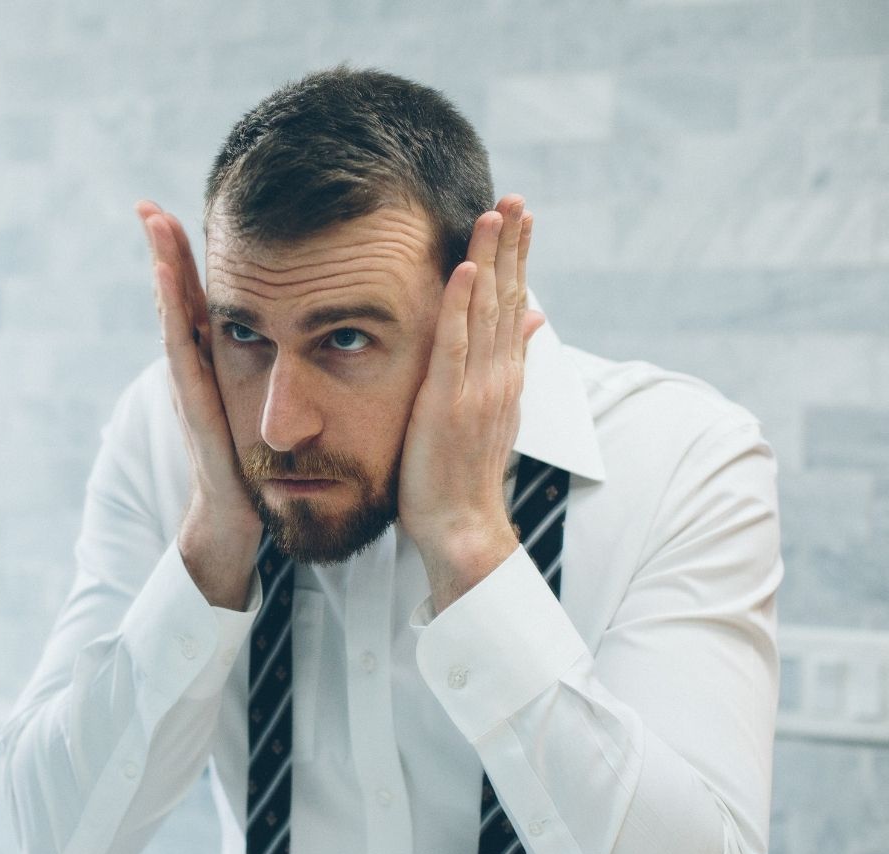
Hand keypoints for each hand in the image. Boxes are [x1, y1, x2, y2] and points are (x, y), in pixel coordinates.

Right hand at [137, 200, 261, 609]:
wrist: (238, 519)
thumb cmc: (259, 467)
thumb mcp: (274, 409)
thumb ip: (284, 374)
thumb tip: (328, 340)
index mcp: (219, 363)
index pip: (201, 301)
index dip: (189, 260)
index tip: (175, 215)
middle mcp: (198, 369)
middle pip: (178, 299)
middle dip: (164, 251)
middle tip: (147, 205)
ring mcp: (190, 384)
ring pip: (173, 315)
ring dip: (163, 267)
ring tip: (153, 222)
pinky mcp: (194, 402)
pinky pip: (181, 348)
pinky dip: (172, 310)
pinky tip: (168, 277)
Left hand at [397, 194, 545, 612]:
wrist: (462, 524)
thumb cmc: (465, 472)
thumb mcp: (495, 411)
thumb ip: (513, 363)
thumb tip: (535, 320)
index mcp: (507, 375)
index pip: (515, 304)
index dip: (518, 259)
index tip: (520, 217)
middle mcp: (500, 374)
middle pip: (509, 297)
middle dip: (512, 245)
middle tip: (515, 197)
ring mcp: (478, 386)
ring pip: (488, 311)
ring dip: (492, 259)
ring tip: (495, 213)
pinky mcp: (449, 402)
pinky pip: (456, 344)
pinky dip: (461, 305)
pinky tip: (466, 269)